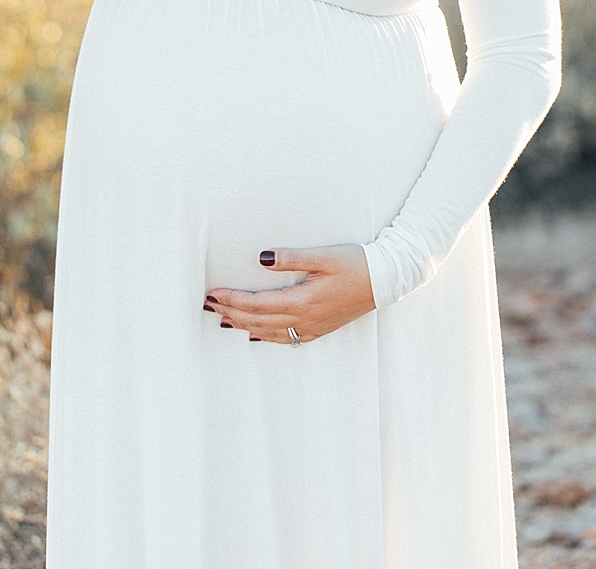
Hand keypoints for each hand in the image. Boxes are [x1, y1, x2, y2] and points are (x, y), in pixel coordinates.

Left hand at [204, 245, 375, 343]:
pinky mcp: (321, 328)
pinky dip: (267, 336)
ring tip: (223, 318)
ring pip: (270, 332)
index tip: (213, 293)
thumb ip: (291, 258)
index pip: (257, 304)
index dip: (232, 300)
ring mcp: (314, 327)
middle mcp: (306, 319)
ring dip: (244, 325)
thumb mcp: (323, 256)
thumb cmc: (355, 263)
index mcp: (304, 301)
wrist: (386, 280)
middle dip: (232, 313)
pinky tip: (256, 334)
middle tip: (208, 305)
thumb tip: (261, 258)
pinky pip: (287, 338)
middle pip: (259, 321)